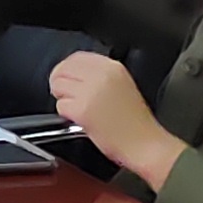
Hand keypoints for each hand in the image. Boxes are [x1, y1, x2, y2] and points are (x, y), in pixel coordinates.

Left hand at [48, 52, 183, 187]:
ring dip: (63, 98)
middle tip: (65, 95)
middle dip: (59, 83)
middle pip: (62, 69)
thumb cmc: (135, 122)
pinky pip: (60, 106)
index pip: (76, 57)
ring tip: (79, 109)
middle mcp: (101, 75)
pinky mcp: (82, 110)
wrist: (145, 144)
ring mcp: (91, 92)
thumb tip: (74, 73)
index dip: (66, 68)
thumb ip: (99, 75)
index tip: (66, 78)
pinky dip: (66, 114)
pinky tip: (81, 120)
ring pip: (58, 86)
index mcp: (112, 67)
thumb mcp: (122, 85)